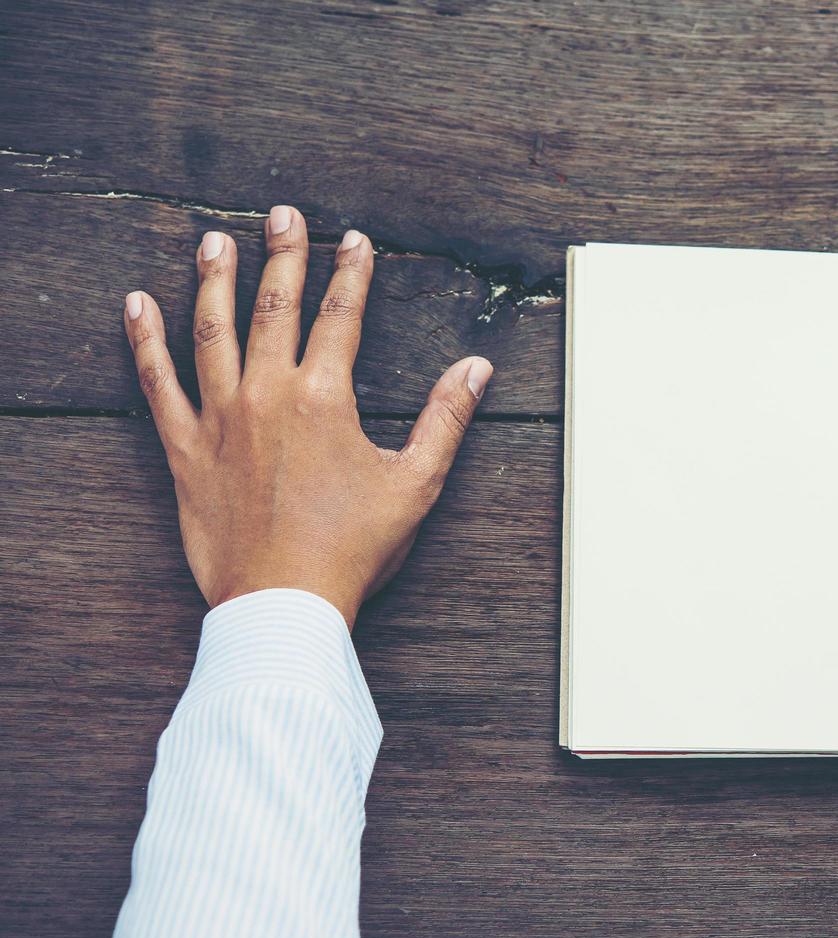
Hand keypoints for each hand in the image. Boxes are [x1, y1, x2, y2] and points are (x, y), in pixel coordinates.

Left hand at [123, 205, 492, 627]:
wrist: (284, 601)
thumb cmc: (353, 548)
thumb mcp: (416, 484)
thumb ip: (447, 419)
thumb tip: (477, 368)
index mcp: (326, 397)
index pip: (342, 316)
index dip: (350, 272)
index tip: (353, 239)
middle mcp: (269, 394)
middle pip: (274, 307)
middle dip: (282, 255)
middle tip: (281, 215)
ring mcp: (221, 418)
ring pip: (212, 330)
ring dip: (214, 279)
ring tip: (215, 240)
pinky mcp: (186, 449)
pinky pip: (157, 384)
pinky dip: (146, 342)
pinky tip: (139, 306)